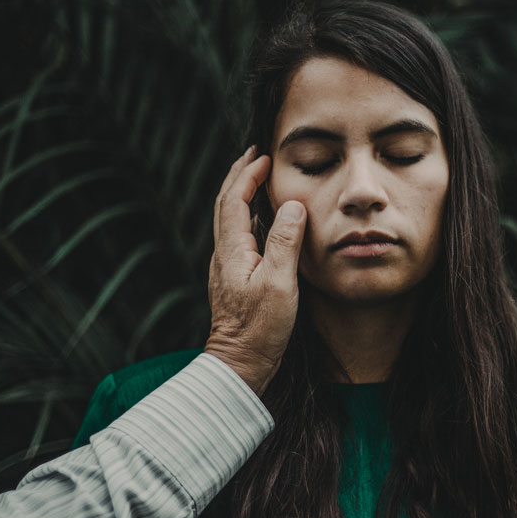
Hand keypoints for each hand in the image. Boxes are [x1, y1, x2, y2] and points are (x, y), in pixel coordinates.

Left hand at [205, 145, 306, 395]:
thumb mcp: (280, 285)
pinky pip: (238, 235)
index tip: (264, 156)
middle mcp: (224, 254)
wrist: (240, 363)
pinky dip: (247, 216)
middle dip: (239, 176)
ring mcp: (228, 267)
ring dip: (241, 194)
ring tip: (258, 178)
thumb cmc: (260, 328)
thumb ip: (285, 243)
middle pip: (225, 204)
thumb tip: (292, 206)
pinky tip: (262, 219)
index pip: (234, 200)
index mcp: (232, 251)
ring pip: (230, 219)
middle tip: (254, 155)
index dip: (247, 175)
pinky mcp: (235, 278)